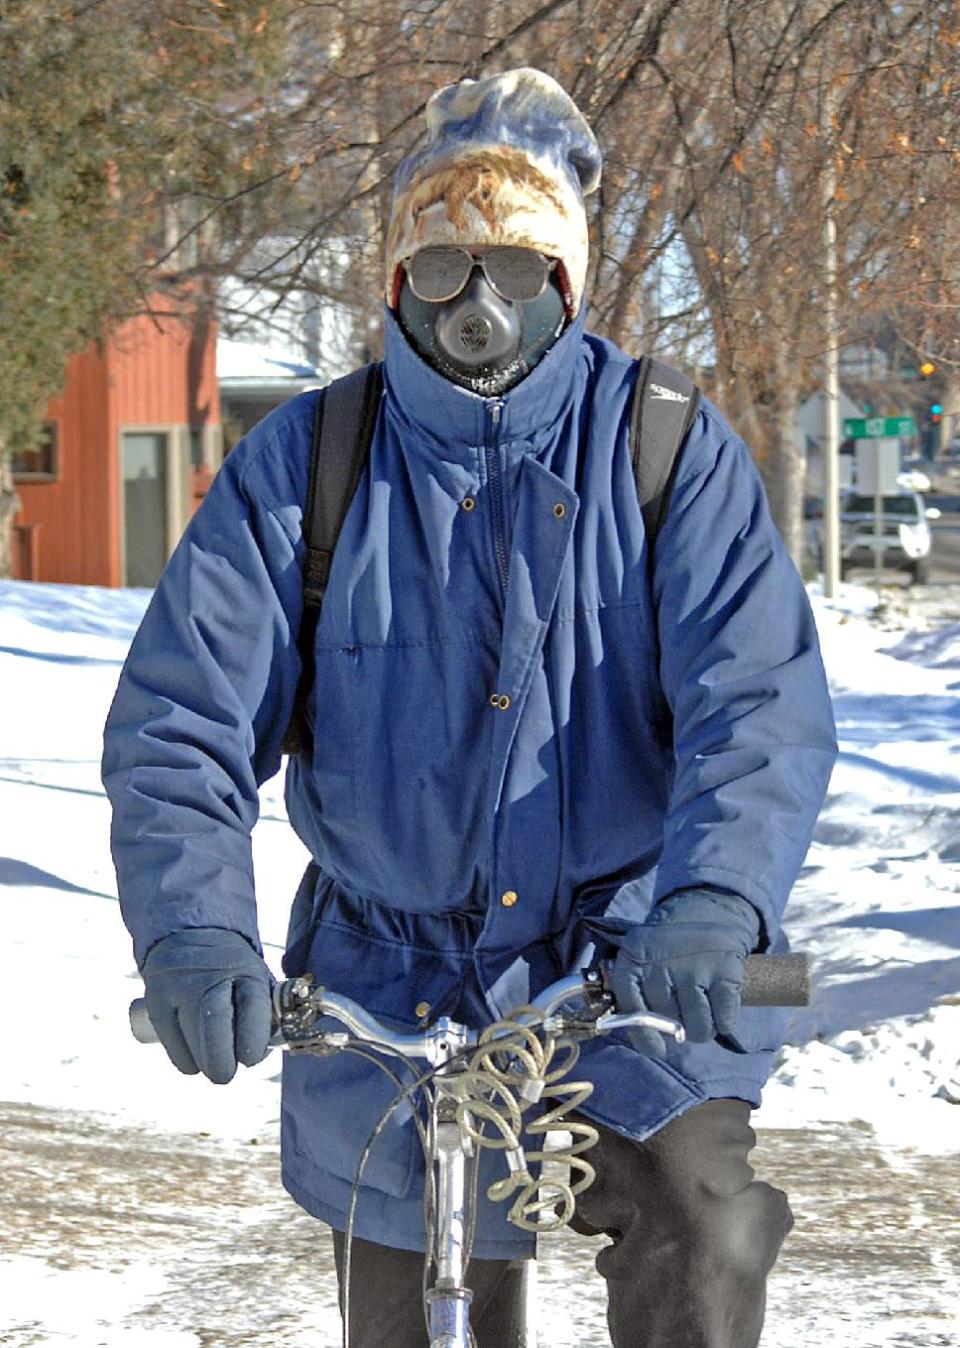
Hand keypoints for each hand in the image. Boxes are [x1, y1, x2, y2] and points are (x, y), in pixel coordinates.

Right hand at [141, 928, 273, 1083]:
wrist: (190, 937)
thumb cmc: (232, 972)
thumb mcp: (255, 979)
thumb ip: (263, 1015)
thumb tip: (258, 1057)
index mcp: (246, 969)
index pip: (253, 1005)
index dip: (253, 1038)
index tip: (252, 1059)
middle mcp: (210, 974)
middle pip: (215, 1022)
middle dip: (222, 1060)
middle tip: (226, 1074)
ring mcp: (179, 986)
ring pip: (191, 1037)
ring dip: (204, 1061)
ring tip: (214, 1062)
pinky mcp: (156, 1000)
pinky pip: (170, 1041)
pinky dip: (184, 1060)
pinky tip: (194, 1061)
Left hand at [610, 889, 759, 1055]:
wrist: (705, 912)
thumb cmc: (668, 950)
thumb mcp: (641, 959)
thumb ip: (637, 994)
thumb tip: (652, 1040)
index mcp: (633, 958)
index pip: (630, 1007)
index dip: (642, 1035)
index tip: (657, 1049)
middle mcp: (661, 963)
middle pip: (669, 1022)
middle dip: (678, 1027)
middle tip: (685, 1012)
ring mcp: (694, 967)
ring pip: (698, 1028)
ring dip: (702, 1029)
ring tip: (701, 1011)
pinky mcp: (725, 971)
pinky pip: (724, 1020)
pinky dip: (724, 1021)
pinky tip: (719, 1005)